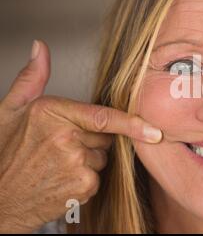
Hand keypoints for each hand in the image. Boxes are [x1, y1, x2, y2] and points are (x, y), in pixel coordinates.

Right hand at [0, 40, 161, 232]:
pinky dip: (85, 180)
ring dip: (88, 161)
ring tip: (57, 164)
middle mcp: (66, 139)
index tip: (154, 130)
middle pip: (105, 137)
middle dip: (91, 140)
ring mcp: (76, 165)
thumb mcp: (10, 110)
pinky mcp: (81, 188)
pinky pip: (97, 178)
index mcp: (52, 114)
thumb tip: (40, 48)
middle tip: (60, 147)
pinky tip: (61, 180)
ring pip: (102, 158)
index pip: (103, 117)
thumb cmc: (4, 152)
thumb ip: (31, 78)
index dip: (132, 123)